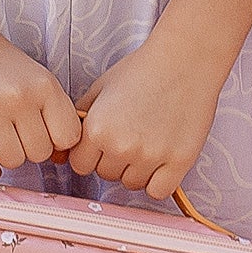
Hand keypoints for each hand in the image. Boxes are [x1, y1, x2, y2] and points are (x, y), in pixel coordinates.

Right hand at [0, 20, 83, 180]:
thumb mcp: (38, 78)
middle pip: (40, 153)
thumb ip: (54, 112)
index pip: (68, 137)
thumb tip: (60, 157)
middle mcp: (19, 96)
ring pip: (13, 161)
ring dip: (6, 156)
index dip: (57, 141)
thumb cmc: (1, 67)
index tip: (43, 133)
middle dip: (29, 148)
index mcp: (44, 85)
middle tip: (15, 133)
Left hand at [70, 39, 222, 202]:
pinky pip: (158, 191)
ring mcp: (151, 156)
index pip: (80, 165)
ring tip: (147, 143)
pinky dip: (158, 182)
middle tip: (129, 136)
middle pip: (105, 175)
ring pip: (132, 184)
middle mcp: (121, 146)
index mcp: (97, 129)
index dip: (89, 154)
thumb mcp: (100, 88)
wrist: (184, 60)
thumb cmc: (143, 69)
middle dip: (113, 160)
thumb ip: (81, 118)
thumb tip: (67, 147)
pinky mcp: (179, 161)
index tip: (102, 143)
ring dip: (136, 170)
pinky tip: (161, 162)